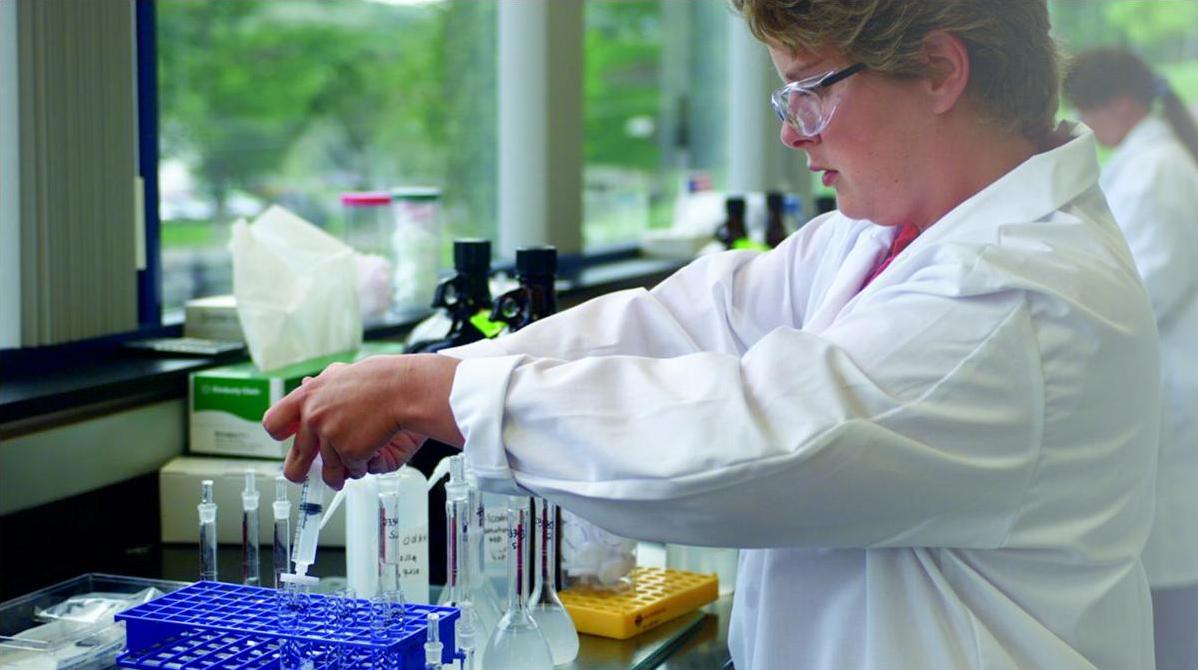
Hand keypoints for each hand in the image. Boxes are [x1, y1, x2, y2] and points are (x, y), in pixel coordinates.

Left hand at [262, 353, 463, 488]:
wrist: (404, 389)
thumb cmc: (381, 379)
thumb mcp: (341, 375)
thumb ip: (320, 386)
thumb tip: (306, 384)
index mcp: (307, 397)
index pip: (273, 422)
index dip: (280, 435)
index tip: (288, 440)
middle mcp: (312, 418)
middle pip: (296, 460)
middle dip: (300, 473)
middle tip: (306, 475)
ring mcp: (329, 436)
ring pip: (329, 471)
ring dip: (342, 472)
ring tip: (355, 464)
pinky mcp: (348, 451)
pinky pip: (353, 470)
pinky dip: (363, 466)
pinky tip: (373, 451)